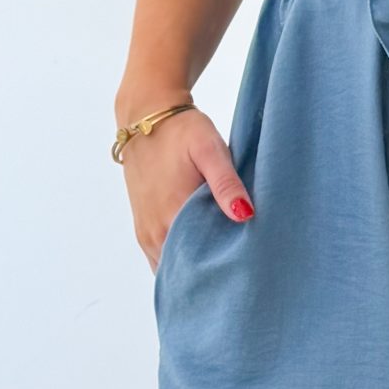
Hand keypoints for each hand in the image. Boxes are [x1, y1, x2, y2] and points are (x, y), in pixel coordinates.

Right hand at [125, 108, 253, 270]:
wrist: (145, 116)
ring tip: (223, 264)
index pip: (199, 263)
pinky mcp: (142, 226)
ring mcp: (145, 231)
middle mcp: (155, 231)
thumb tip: (245, 215)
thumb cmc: (181, 131)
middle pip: (185, 270)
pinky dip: (179, 259)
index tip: (246, 270)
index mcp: (172, 215)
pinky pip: (160, 256)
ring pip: (170, 266)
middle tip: (240, 271)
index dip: (224, 269)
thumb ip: (226, 184)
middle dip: (211, 272)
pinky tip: (201, 253)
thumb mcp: (209, 150)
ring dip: (194, 267)